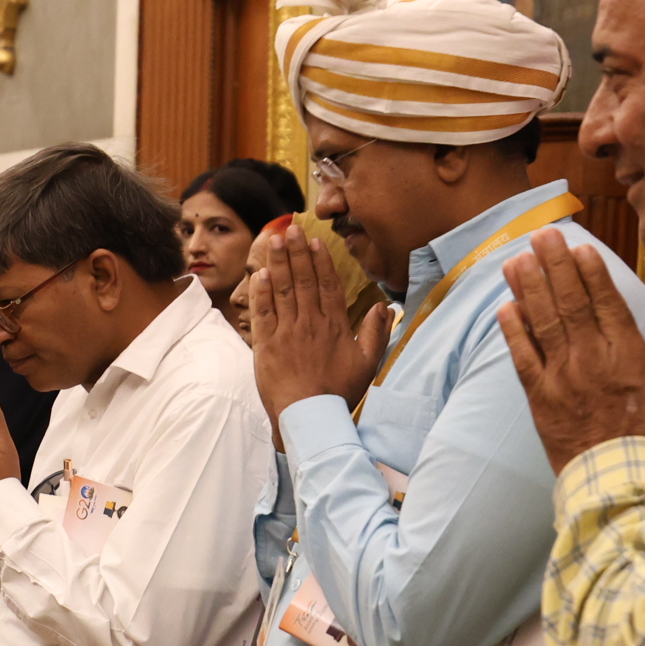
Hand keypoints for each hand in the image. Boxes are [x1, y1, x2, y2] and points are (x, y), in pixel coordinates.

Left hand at [250, 219, 389, 426]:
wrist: (309, 416)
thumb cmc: (339, 394)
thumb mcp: (367, 365)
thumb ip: (376, 333)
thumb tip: (385, 307)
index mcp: (334, 326)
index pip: (328, 285)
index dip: (321, 261)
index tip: (316, 242)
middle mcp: (310, 323)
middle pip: (303, 280)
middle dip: (297, 252)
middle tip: (291, 229)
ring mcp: (286, 332)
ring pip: (282, 290)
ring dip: (278, 263)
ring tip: (275, 240)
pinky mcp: (266, 345)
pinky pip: (262, 312)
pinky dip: (261, 292)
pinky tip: (259, 274)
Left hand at [497, 229, 644, 474]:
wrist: (620, 484)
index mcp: (627, 355)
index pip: (606, 302)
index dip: (591, 272)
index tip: (580, 246)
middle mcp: (591, 359)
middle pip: (570, 303)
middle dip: (555, 266)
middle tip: (542, 236)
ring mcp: (562, 378)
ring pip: (543, 323)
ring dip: (529, 288)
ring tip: (518, 258)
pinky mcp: (539, 399)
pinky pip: (522, 359)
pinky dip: (513, 332)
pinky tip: (506, 307)